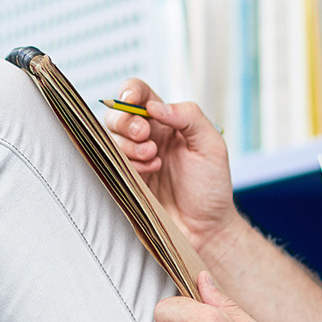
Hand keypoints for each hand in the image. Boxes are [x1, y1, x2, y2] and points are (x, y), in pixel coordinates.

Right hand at [106, 78, 237, 249]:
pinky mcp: (125, 178)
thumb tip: (155, 106)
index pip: (140, 94)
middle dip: (126, 121)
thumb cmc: (212, 188)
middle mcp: (148, 136)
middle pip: (117, 113)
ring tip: (154, 160)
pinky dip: (128, 163)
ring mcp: (134, 158)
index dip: (130, 91)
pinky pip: (110, 161)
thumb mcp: (211, 145)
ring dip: (129, 144)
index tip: (132, 100)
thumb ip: (188, 116)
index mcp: (168, 121)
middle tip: (145, 136)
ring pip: (110, 136)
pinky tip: (150, 172)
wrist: (204, 229)